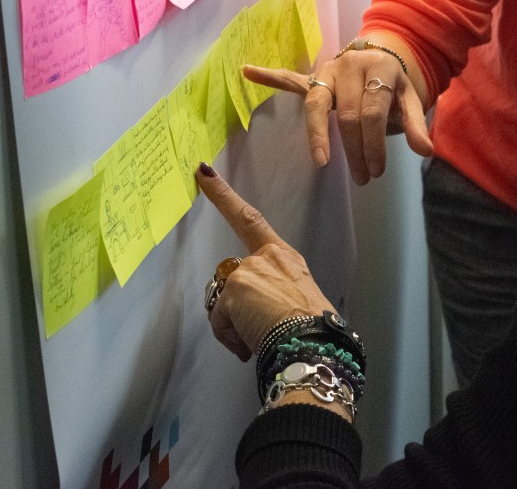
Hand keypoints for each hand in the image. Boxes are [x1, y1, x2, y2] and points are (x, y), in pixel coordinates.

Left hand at [196, 164, 335, 360]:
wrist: (313, 341)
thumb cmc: (310, 328)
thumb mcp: (296, 300)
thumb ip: (271, 294)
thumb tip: (254, 315)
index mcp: (284, 256)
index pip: (250, 218)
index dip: (224, 196)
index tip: (203, 173)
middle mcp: (266, 257)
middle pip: (232, 278)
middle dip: (235, 305)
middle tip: (256, 327)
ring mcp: (249, 270)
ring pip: (223, 301)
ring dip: (234, 323)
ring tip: (259, 337)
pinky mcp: (236, 288)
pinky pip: (219, 318)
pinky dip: (230, 335)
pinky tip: (249, 343)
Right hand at [243, 42, 431, 185]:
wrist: (381, 57)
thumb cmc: (394, 86)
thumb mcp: (410, 101)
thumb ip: (415, 125)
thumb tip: (426, 151)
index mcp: (379, 69)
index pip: (373, 111)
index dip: (375, 142)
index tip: (377, 170)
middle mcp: (350, 66)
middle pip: (347, 114)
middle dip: (355, 149)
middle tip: (363, 178)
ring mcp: (328, 70)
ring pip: (317, 103)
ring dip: (318, 135)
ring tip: (320, 161)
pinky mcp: (313, 77)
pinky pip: (290, 79)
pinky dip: (270, 76)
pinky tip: (249, 71)